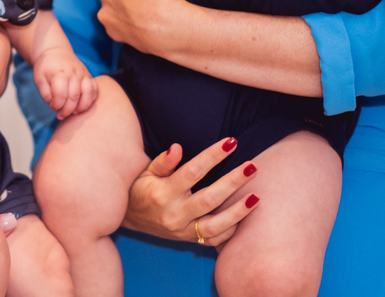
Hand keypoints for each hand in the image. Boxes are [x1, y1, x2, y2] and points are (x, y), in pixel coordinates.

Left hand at [32, 47, 97, 119]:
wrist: (55, 52)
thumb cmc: (46, 68)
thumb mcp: (39, 79)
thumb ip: (46, 94)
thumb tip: (56, 107)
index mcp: (59, 73)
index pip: (61, 94)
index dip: (57, 105)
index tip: (52, 107)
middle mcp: (74, 73)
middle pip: (74, 96)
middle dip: (67, 110)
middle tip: (60, 115)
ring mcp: (84, 74)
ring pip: (89, 93)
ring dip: (82, 106)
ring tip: (74, 112)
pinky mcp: (89, 76)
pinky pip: (95, 90)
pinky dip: (91, 100)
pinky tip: (81, 104)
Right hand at [122, 137, 259, 246]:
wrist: (128, 219)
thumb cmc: (139, 189)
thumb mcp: (146, 172)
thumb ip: (163, 162)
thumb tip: (177, 147)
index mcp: (163, 193)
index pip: (193, 172)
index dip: (213, 156)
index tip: (231, 143)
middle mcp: (174, 214)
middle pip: (210, 198)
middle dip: (234, 182)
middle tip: (252, 166)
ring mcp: (183, 231)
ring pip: (216, 225)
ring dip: (239, 211)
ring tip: (256, 197)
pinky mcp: (189, 241)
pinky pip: (214, 240)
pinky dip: (231, 230)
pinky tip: (245, 217)